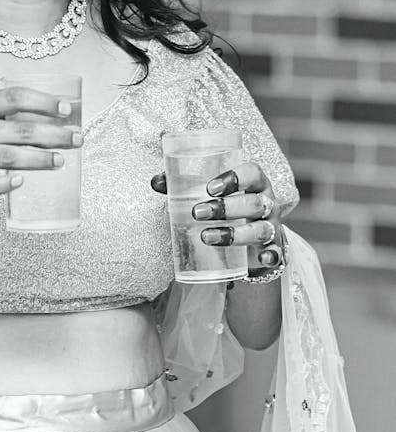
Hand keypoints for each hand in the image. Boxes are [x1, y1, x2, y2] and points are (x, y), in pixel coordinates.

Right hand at [0, 86, 81, 197]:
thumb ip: (5, 113)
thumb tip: (52, 116)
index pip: (15, 98)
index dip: (43, 102)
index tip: (66, 109)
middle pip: (21, 131)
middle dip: (54, 135)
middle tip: (77, 139)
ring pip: (10, 158)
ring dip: (40, 160)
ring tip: (61, 160)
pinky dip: (4, 184)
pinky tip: (21, 181)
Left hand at [151, 162, 282, 268]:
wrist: (250, 236)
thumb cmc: (226, 205)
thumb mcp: (210, 194)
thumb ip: (183, 185)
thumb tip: (155, 181)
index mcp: (254, 182)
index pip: (252, 172)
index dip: (235, 177)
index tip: (210, 187)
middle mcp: (267, 202)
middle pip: (254, 202)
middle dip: (226, 208)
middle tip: (197, 212)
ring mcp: (272, 226)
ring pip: (261, 229)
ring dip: (235, 234)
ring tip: (206, 237)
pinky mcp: (274, 249)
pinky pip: (276, 254)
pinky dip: (271, 256)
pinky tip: (262, 259)